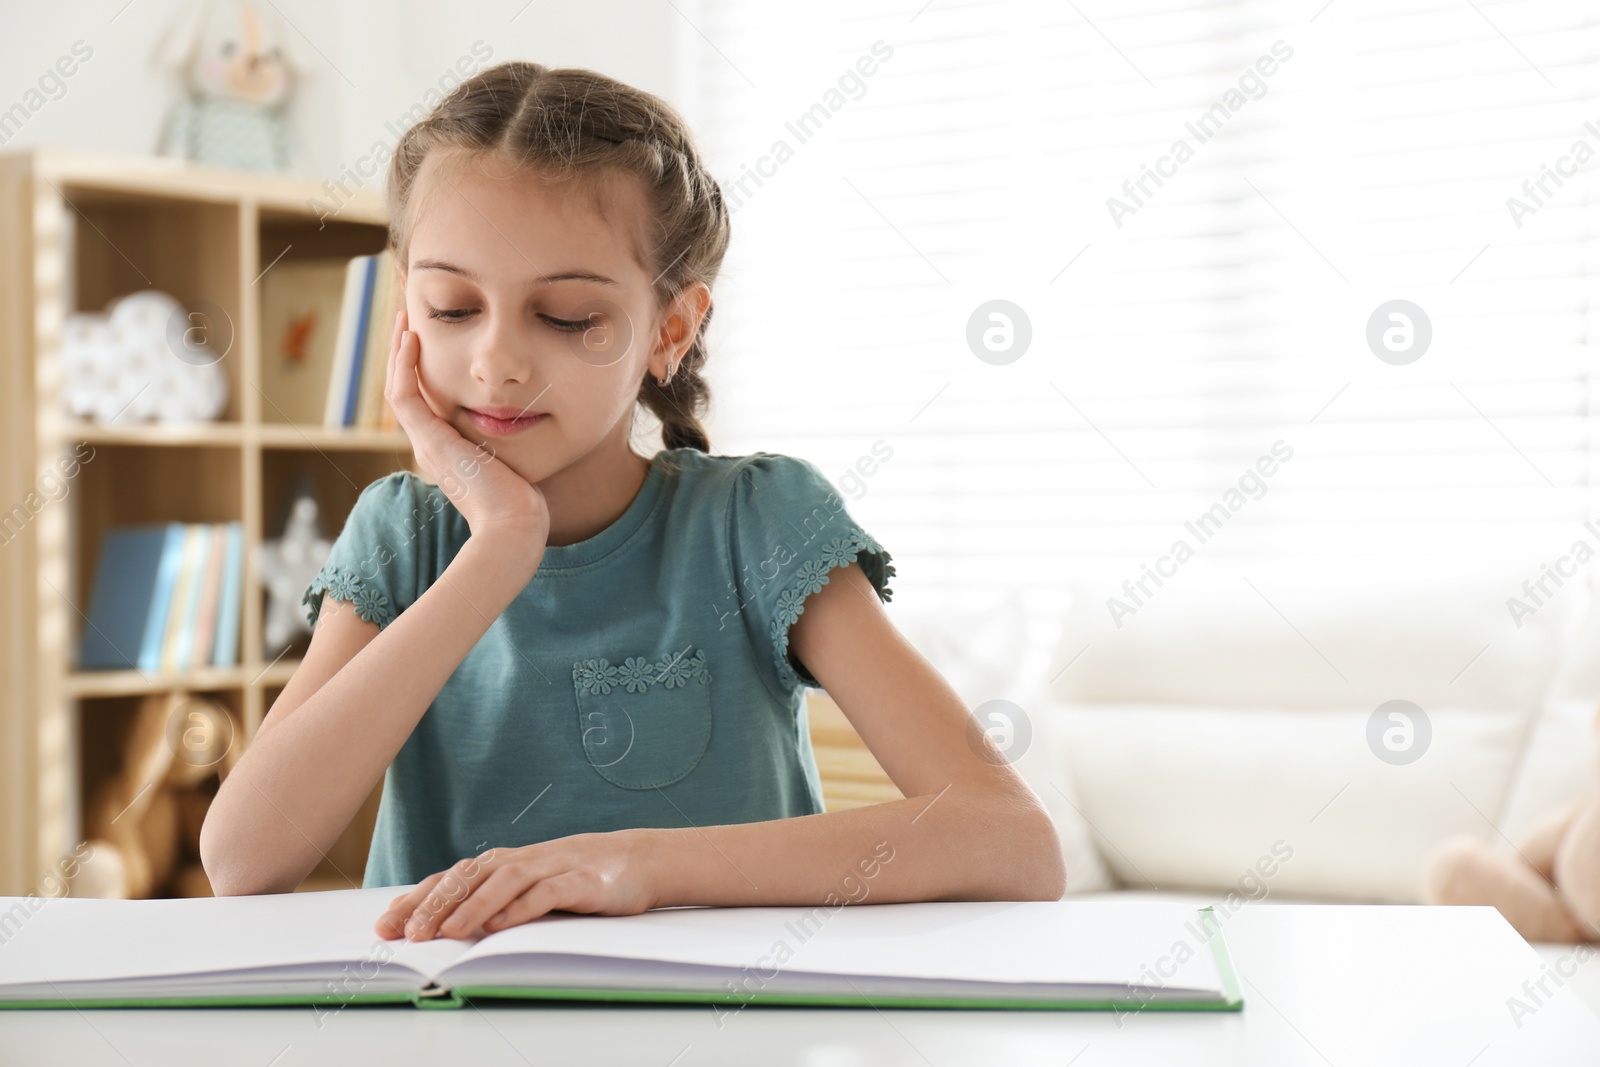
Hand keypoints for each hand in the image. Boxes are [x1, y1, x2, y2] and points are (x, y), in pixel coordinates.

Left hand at [373, 833, 655, 940]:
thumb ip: (493, 898)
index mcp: (505, 862)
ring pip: (504, 882)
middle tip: (405, 933)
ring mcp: (553, 867)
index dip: (417, 899)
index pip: (452, 878)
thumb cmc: (577, 876)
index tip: (385, 924)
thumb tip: (443, 925)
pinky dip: (521, 908)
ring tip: (445, 932)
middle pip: (470, 877)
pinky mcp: (582, 882)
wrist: (637, 859)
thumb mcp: (531, 885)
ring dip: (472, 906)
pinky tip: (500, 925)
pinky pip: (547, 893)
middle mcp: (523, 860)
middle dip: (433, 905)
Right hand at [384, 307, 549, 547]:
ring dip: (400, 350)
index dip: (425, 369)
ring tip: (403, 316)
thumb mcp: (517, 462)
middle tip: (407, 317)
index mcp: (447, 450)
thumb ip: (513, 442)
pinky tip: (413, 337)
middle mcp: (430, 445)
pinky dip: (405, 365)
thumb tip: (532, 421)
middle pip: (407, 390)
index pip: (426, 401)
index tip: (432, 338)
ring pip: (398, 388)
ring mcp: (426, 444)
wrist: (515, 527)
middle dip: (406, 352)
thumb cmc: (525, 502)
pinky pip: (404, 395)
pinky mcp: (430, 442)